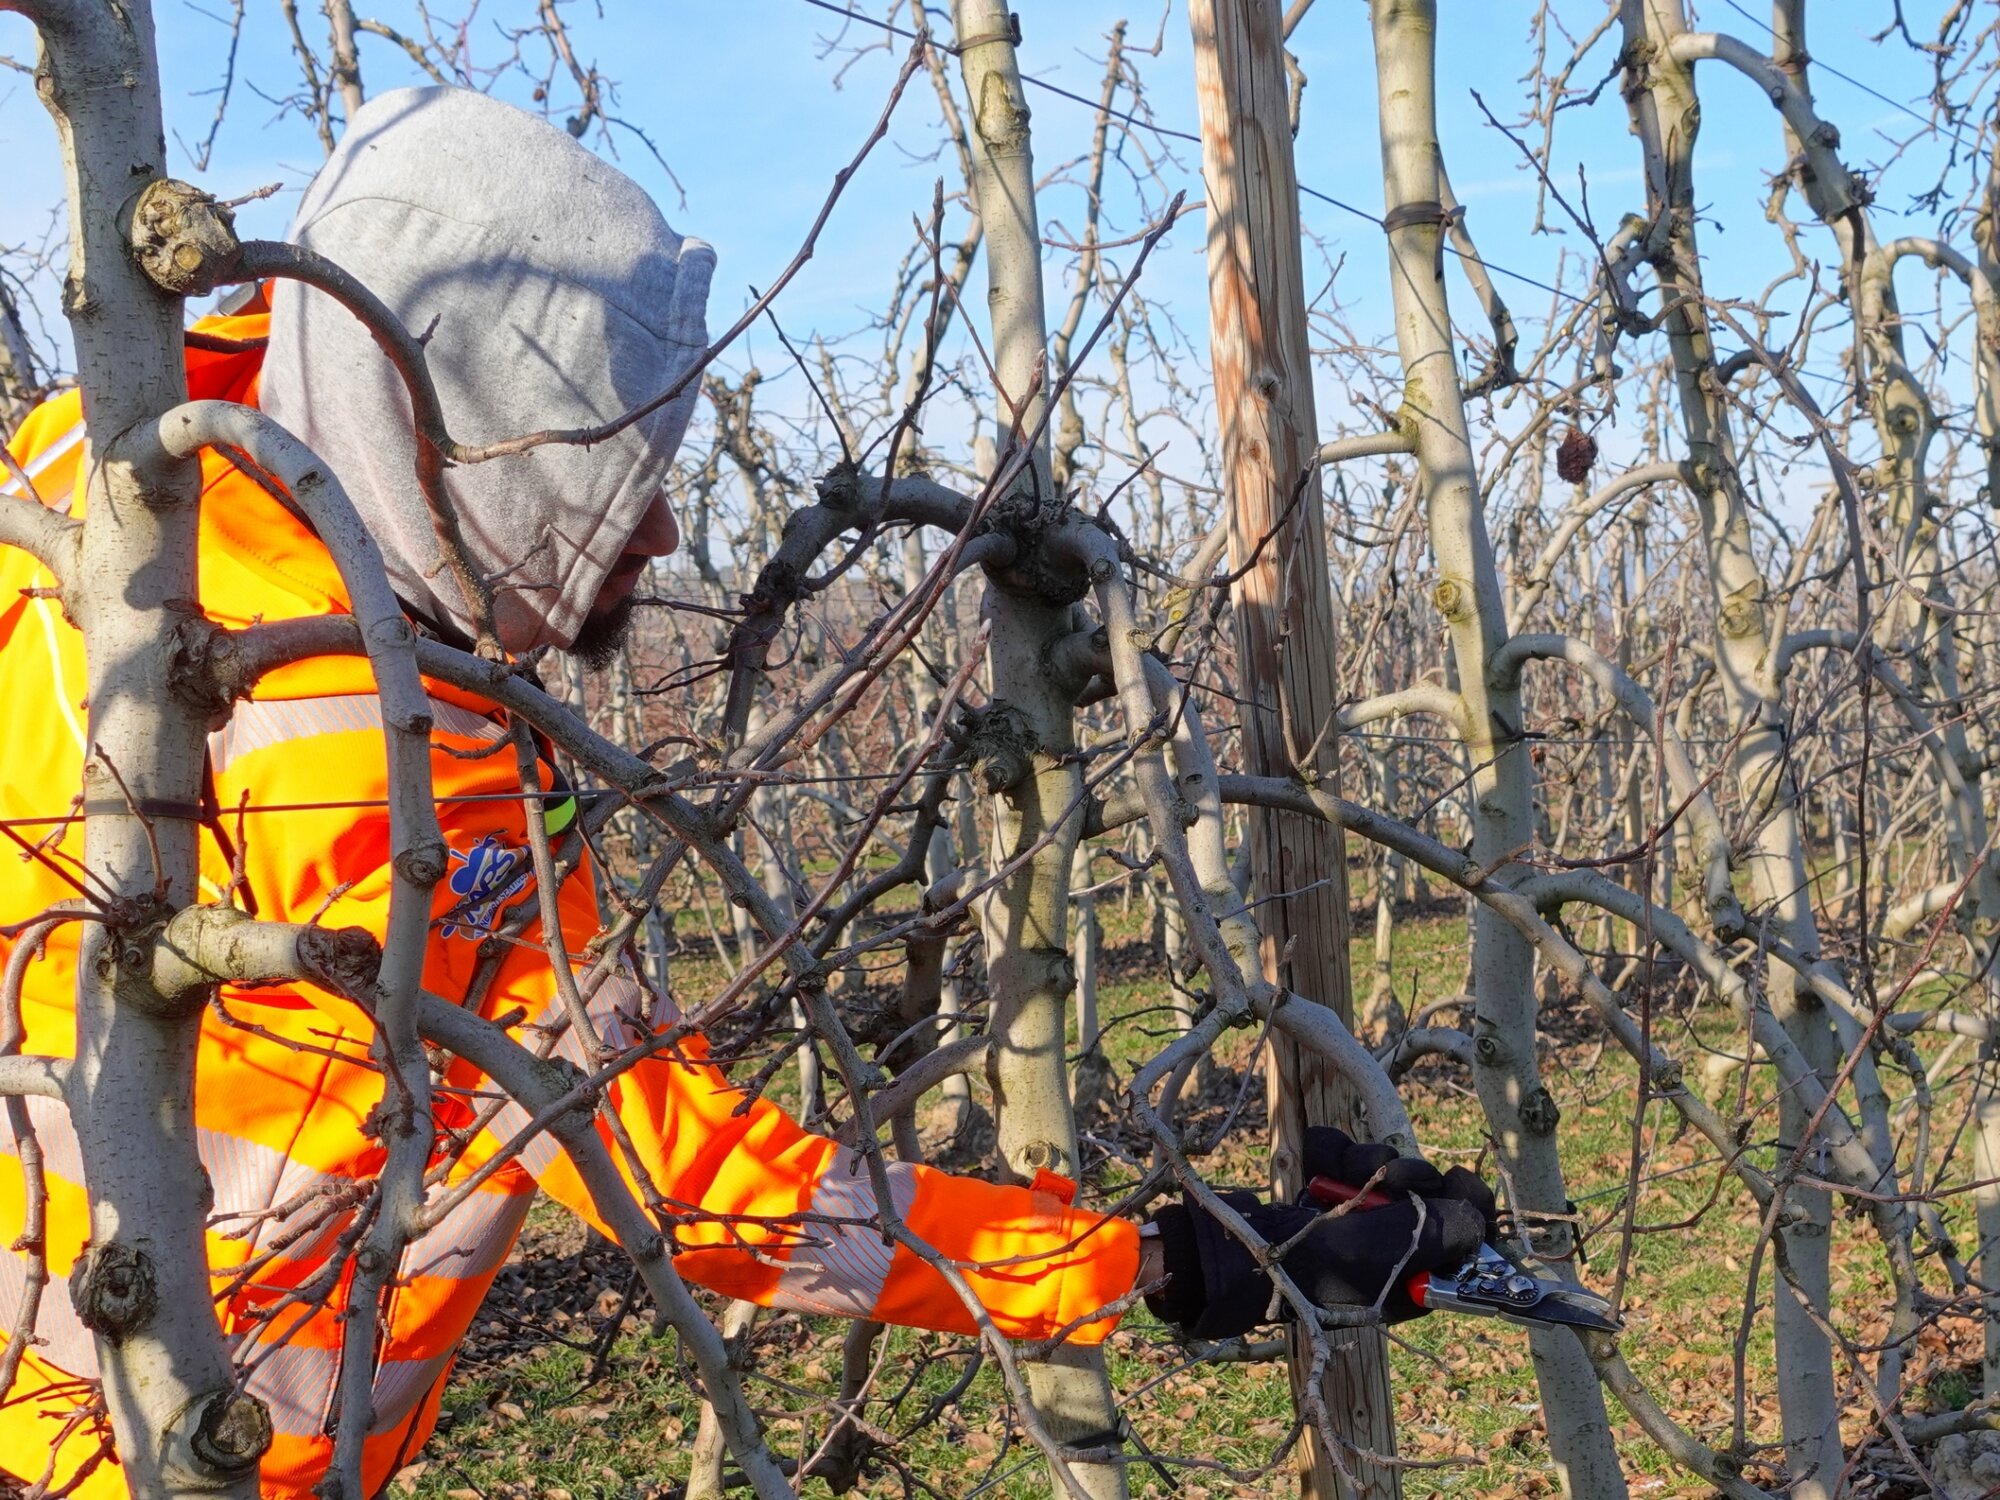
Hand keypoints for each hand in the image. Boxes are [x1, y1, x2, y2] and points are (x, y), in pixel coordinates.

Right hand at [1143, 1133, 1495, 1339]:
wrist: (1240, 1253)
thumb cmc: (1316, 1265)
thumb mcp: (1390, 1252)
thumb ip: (1443, 1230)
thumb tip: (1475, 1213)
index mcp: (1411, 1277)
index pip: (1462, 1237)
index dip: (1468, 1205)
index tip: (1460, 1178)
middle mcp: (1387, 1247)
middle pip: (1425, 1192)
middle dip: (1407, 1176)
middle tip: (1393, 1179)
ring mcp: (1352, 1217)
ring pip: (1383, 1166)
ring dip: (1364, 1162)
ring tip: (1344, 1172)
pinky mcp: (1320, 1192)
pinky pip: (1340, 1155)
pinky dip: (1330, 1154)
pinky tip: (1316, 1165)